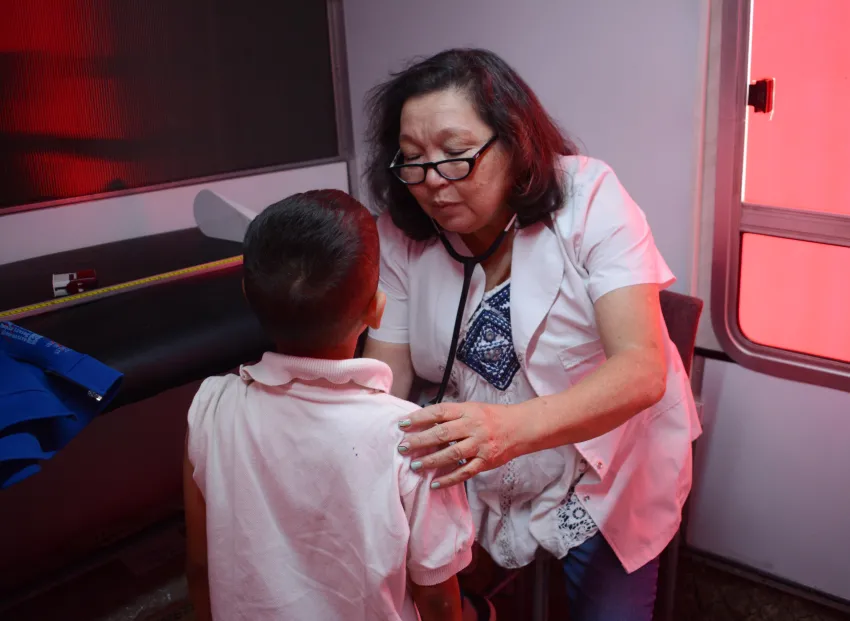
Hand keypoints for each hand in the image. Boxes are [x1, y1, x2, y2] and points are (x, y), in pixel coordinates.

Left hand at [397, 401, 515, 488]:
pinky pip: (465, 472)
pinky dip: (449, 479)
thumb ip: (451, 416)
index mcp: (467, 410)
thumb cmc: (491, 417)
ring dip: (431, 461)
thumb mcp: (471, 409)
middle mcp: (473, 426)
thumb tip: (423, 422)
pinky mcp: (486, 462)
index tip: (402, 424)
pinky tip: (435, 484)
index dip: (419, 417)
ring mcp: (480, 445)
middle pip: (442, 433)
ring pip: (452, 454)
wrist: (520, 427)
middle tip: (403, 447)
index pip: (439, 412)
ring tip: (415, 465)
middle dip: (420, 441)